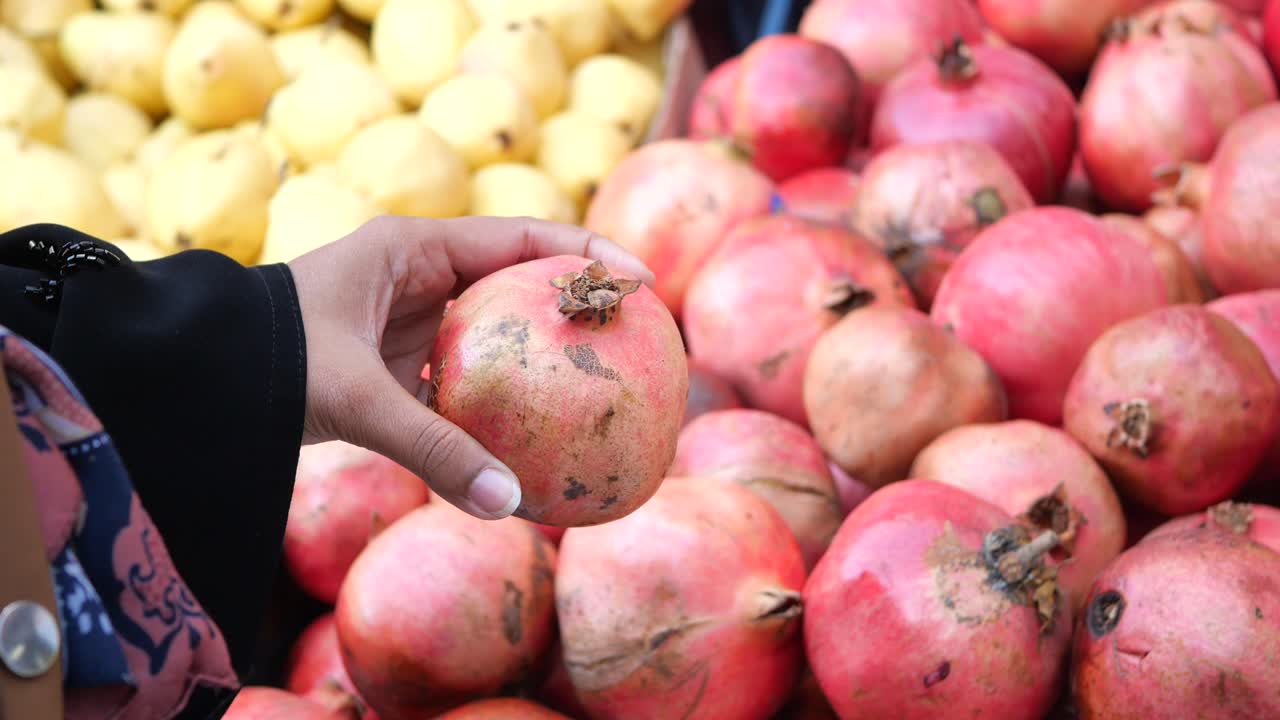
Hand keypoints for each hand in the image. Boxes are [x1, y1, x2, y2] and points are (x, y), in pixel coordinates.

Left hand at [288, 215, 653, 520]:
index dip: (586, 253)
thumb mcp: (357, 399)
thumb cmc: (272, 363)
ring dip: (539, 349)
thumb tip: (511, 506)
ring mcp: (410, 318)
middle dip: (572, 302)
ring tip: (596, 378)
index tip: (637, 283)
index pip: (521, 237)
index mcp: (413, 251)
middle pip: (519, 278)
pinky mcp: (400, 361)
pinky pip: (467, 370)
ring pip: (496, 326)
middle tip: (632, 334)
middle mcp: (419, 276)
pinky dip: (499, 392)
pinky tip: (532, 427)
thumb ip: (434, 449)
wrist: (204, 382)